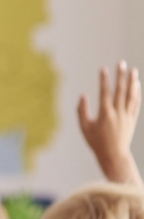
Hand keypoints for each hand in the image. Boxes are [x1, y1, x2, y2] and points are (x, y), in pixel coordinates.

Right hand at [78, 62, 142, 185]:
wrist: (114, 155)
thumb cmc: (96, 142)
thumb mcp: (84, 128)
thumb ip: (82, 111)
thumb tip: (82, 95)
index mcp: (105, 114)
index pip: (104, 93)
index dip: (104, 80)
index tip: (103, 69)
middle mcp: (118, 113)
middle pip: (120, 90)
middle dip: (121, 76)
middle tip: (121, 63)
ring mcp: (127, 115)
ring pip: (131, 95)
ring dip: (132, 82)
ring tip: (133, 71)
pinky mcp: (132, 119)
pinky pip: (136, 103)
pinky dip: (137, 93)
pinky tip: (137, 85)